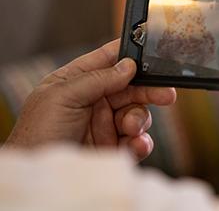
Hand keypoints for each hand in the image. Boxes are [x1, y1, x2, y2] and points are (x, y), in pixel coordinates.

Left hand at [4, 39, 176, 160]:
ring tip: (130, 129)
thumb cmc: (37, 134)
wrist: (44, 179)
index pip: (107, 61)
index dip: (129, 55)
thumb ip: (97, 79)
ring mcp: (105, 125)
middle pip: (131, 88)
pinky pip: (138, 140)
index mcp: (77, 82)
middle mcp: (93, 101)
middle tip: (167, 94)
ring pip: (138, 114)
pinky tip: (135, 145)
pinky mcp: (114, 148)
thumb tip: (128, 65)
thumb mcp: (62, 97)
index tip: (152, 54)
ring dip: (139, 120)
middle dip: (150, 90)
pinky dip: (142, 142)